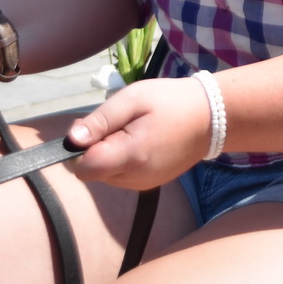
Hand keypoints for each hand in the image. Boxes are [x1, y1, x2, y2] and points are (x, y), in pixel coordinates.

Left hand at [65, 77, 212, 190]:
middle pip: (93, 172)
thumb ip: (100, 121)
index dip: (79, 149)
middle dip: (95, 149)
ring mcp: (143, 184)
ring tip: (132, 131)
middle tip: (118, 122)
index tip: (94, 127)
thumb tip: (71, 141)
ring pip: (105, 176)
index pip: (82, 168)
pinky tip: (140, 142)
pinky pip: (121, 177)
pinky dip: (122, 161)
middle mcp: (134, 179)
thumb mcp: (133, 99)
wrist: (212, 118)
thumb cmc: (171, 102)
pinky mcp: (150, 184)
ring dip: (109, 155)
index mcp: (130, 157)